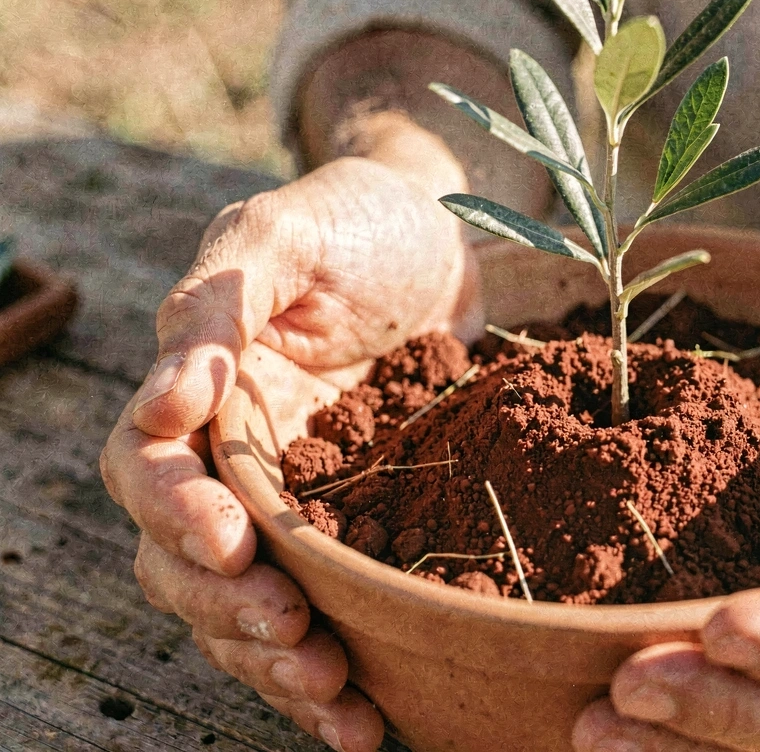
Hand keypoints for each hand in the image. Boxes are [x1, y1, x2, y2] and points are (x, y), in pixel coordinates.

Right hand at [101, 155, 478, 751]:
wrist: (444, 244)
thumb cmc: (358, 224)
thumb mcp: (286, 232)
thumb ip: (221, 298)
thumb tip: (167, 395)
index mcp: (198, 393)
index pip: (147, 470)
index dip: (173, 514)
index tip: (231, 539)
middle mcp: (233, 459)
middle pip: (185, 561)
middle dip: (228, 608)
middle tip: (290, 631)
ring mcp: (295, 502)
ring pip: (248, 605)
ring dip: (277, 662)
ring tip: (335, 694)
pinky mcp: (358, 530)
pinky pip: (328, 612)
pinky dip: (338, 667)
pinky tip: (368, 717)